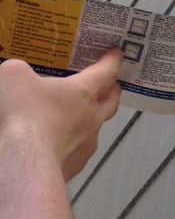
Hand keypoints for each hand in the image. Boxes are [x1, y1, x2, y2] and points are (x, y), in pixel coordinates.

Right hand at [0, 48, 122, 180]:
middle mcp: (92, 118)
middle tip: (109, 84)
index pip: (105, 72)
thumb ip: (22, 70)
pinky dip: (72, 141)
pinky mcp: (76, 164)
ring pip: (95, 127)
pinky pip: (79, 148)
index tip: (116, 54)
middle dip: (112, 90)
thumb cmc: (25, 113)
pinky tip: (59, 141)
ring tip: (76, 114)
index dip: (111, 61)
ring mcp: (87, 144)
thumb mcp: (14, 76)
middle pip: (111, 102)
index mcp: (83, 92)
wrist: (27, 159)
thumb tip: (22, 75)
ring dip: (90, 118)